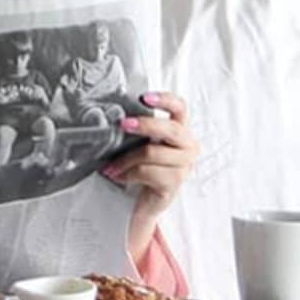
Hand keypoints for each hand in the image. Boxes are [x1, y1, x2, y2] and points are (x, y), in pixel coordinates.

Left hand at [102, 91, 198, 220]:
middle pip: (170, 129)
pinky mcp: (173, 184)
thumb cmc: (145, 168)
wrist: (146, 202)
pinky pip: (145, 172)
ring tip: (111, 165)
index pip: (180, 108)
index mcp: (181, 131)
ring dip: (126, 159)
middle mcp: (188, 147)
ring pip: (151, 152)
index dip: (164, 100)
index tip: (144, 97)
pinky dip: (127, 173)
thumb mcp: (144, 144)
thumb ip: (141, 130)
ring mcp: (184, 167)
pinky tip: (118, 176)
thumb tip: (117, 116)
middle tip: (123, 124)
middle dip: (145, 125)